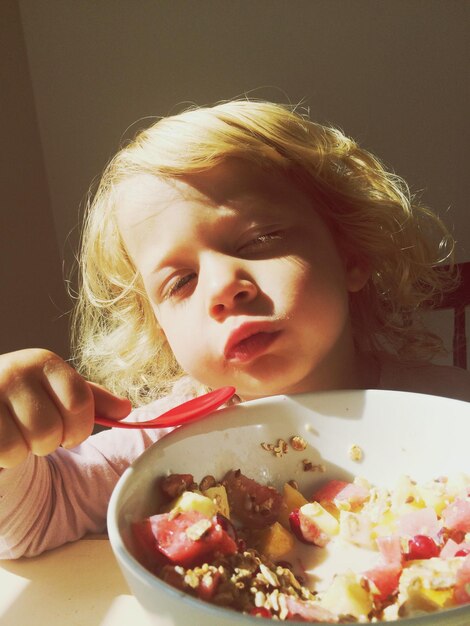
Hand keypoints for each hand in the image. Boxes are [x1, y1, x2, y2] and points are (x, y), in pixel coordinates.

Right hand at [0, 349, 131, 468]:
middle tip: (36, 435)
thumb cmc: (25, 399)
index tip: (70, 434)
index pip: (79, 402)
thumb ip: (93, 400)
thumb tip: (125, 409)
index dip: (80, 428)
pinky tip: (0, 442)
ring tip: (15, 437)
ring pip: (22, 447)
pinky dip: (2, 459)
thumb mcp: (59, 392)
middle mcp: (15, 371)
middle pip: (51, 429)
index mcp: (44, 362)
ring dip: (22, 453)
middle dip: (48, 444)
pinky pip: (0, 453)